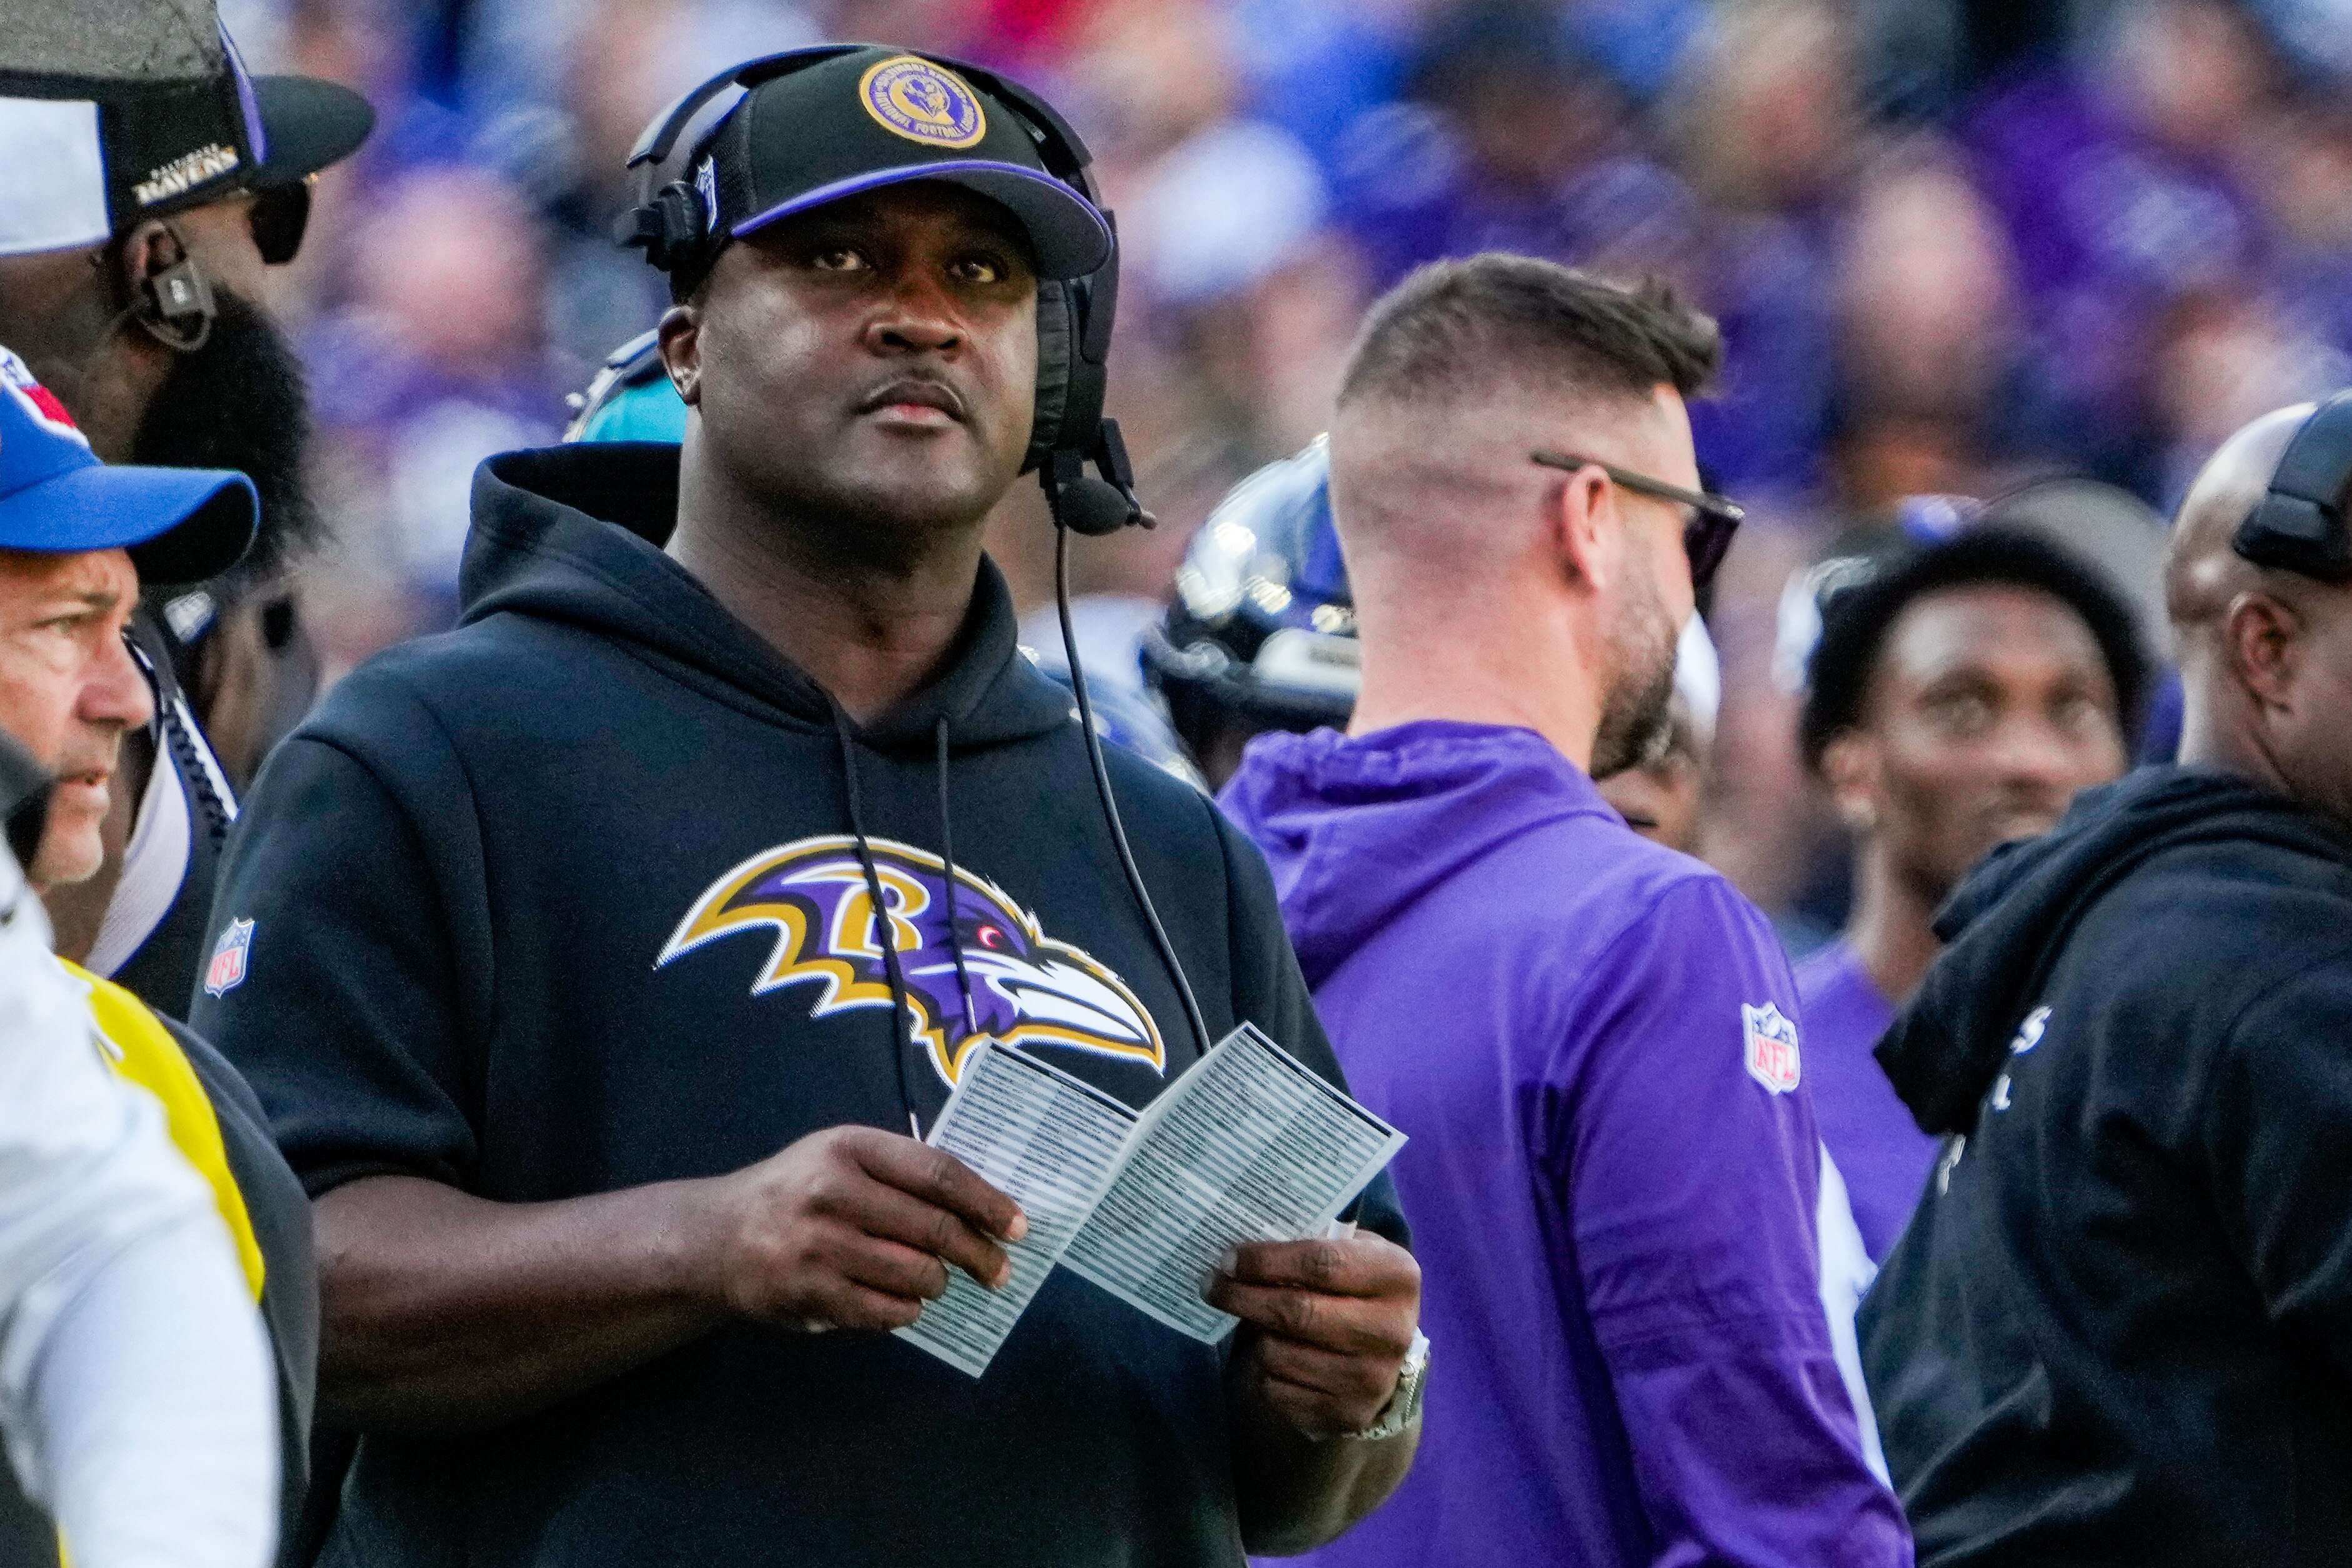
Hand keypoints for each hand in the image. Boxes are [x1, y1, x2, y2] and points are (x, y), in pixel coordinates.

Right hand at [699, 1125, 1026, 1333]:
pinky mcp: (809, 1292)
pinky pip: (886, 1311)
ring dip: (939, 1285)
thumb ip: (900, 1171)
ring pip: (915, 1275)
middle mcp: (833, 1192)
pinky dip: (907, 1311)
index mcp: (849, 1148)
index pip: (938, 1173)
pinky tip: (906, 1303)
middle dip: (978, 1254)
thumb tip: (982, 1205)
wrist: (719, 1237)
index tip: (1017, 1225)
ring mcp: (819, 1245)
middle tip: (1000, 1271)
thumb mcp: (840, 1157)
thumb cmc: (798, 1191)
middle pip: (934, 1228)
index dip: (986, 1202)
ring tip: (939, 1283)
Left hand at [1207, 1232, 1420, 1437]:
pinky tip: (1274, 1355)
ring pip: (1280, 1354)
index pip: (1322, 1263)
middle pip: (1297, 1311)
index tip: (1228, 1259)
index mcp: (1396, 1276)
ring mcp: (1371, 1379)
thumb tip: (1242, 1249)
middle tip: (1212, 1286)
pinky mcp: (1347, 1414)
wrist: (1383, 1356)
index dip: (1267, 1260)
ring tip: (1254, 1322)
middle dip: (1243, 1297)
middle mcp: (1391, 1331)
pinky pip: (1278, 1390)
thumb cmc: (1355, 1288)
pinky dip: (1264, 1371)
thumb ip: (1311, 1243)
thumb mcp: (1352, 1252)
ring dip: (1255, 1336)